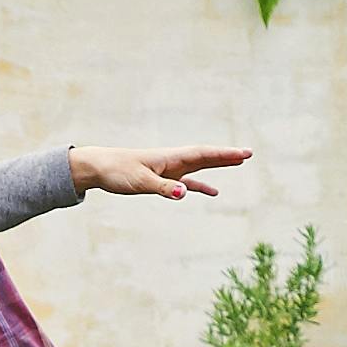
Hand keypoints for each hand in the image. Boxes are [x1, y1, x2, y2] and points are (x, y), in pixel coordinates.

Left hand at [64, 144, 250, 199]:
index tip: (243, 153)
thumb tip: (184, 193)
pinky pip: (187, 182)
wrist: (98, 168)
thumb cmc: (117, 171)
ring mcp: (168, 170)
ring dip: (218, 165)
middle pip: (205, 157)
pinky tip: (212, 192)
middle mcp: (172, 161)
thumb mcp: (139, 182)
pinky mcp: (161, 179)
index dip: (224, 154)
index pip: (202, 154)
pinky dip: (201, 185)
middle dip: (226, 156)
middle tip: (248, 154)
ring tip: (238, 163)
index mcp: (170, 158)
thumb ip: (163, 188)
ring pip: (199, 166)